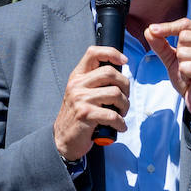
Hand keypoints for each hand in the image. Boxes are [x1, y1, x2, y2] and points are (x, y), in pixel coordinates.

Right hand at [54, 46, 129, 160]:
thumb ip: (97, 81)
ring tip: (121, 114)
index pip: (93, 53)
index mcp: (78, 76)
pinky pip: (113, 115)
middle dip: (125, 87)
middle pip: (111, 73)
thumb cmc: (80, 115)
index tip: (124, 61)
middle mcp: (77, 85)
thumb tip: (121, 73)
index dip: (112, 53)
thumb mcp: (83, 93)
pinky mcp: (85, 114)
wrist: (64, 138)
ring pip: (116, 94)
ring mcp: (80, 99)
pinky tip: (119, 127)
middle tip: (124, 99)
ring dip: (125, 106)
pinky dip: (121, 123)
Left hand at [146, 19, 190, 124]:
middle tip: (187, 66)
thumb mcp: (173, 59)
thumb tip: (149, 30)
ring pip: (183, 52)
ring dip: (181, 66)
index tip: (152, 30)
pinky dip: (184, 75)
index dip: (168, 27)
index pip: (186, 24)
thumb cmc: (190, 78)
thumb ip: (161, 44)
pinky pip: (186, 66)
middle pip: (184, 36)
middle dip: (178, 52)